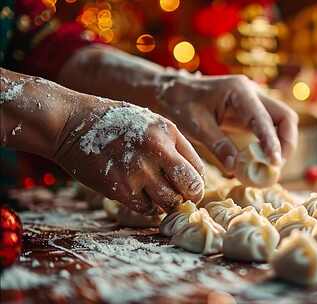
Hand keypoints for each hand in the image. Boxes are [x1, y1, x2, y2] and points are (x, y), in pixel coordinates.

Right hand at [53, 97, 204, 214]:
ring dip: (167, 204)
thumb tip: (193, 176)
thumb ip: (172, 145)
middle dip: (190, 196)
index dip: (196, 181)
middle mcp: (157, 151)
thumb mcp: (150, 123)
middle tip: (183, 198)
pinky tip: (141, 196)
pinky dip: (148, 207)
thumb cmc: (115, 124)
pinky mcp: (120, 188)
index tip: (190, 186)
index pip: (198, 169)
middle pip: (190, 187)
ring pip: (169, 202)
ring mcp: (138, 171)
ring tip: (159, 196)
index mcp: (168, 132)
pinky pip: (146, 209)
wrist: (72, 124)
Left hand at [159, 73, 297, 174]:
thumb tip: (235, 167)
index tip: (275, 162)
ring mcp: (255, 102)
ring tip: (270, 166)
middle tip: (276, 166)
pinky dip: (272, 144)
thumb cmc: (182, 104)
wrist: (175, 92)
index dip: (272, 141)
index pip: (264, 118)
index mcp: (239, 91)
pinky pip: (271, 128)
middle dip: (287, 143)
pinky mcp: (253, 113)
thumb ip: (217, 144)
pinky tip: (262, 160)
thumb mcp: (195, 125)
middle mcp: (253, 93)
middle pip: (286, 117)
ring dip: (282, 144)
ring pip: (283, 122)